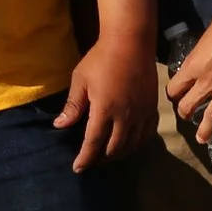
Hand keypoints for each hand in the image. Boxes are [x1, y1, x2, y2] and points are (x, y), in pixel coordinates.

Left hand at [56, 38, 155, 169]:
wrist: (131, 42)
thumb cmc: (100, 58)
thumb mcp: (80, 80)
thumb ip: (73, 106)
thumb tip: (59, 126)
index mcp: (105, 110)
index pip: (94, 143)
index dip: (85, 158)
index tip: (77, 168)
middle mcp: (125, 116)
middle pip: (114, 148)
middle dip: (101, 159)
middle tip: (91, 161)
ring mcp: (141, 113)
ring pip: (131, 145)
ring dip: (118, 154)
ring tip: (107, 155)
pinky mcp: (152, 108)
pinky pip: (147, 135)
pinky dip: (136, 144)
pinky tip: (128, 144)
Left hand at [165, 0, 211, 148]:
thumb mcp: (203, 42)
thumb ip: (198, 59)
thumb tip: (196, 67)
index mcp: (193, 66)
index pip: (174, 89)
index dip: (173, 95)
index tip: (176, 97)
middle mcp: (207, 80)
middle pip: (189, 105)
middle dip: (185, 114)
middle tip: (187, 117)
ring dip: (206, 129)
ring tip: (202, 139)